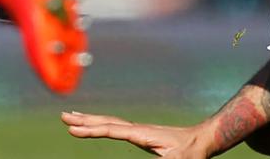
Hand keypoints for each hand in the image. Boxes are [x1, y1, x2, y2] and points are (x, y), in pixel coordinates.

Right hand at [62, 111, 212, 157]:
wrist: (205, 139)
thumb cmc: (193, 152)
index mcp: (143, 134)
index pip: (112, 130)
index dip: (92, 130)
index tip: (72, 129)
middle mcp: (139, 129)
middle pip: (107, 122)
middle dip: (85, 120)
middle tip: (63, 116)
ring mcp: (141, 130)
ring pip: (111, 123)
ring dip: (92, 120)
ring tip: (74, 117)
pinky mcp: (144, 134)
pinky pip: (118, 127)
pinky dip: (104, 125)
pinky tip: (100, 126)